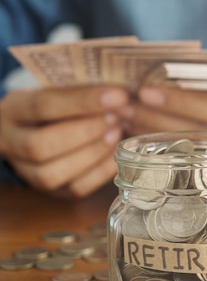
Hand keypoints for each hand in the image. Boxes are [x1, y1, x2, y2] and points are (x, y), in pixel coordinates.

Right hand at [0, 87, 129, 196]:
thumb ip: (82, 91)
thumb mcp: (58, 90)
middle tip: (116, 118)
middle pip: (41, 145)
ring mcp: (28, 171)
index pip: (43, 106)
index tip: (118, 96)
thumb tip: (121, 94)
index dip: (83, 102)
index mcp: (13, 111)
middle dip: (85, 132)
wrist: (40, 129)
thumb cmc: (56, 106)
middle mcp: (11, 143)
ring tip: (117, 135)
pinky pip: (74, 189)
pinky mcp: (52, 190)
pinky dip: (99, 174)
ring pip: (52, 173)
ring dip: (92, 154)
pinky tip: (117, 157)